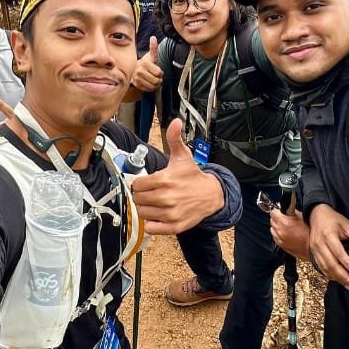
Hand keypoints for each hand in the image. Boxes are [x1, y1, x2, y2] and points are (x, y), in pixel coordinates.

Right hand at [131, 37, 162, 91]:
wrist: (134, 70)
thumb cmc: (145, 63)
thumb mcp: (150, 56)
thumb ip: (153, 47)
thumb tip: (153, 37)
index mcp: (144, 63)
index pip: (159, 73)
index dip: (160, 73)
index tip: (157, 71)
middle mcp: (140, 71)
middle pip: (156, 80)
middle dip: (158, 79)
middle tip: (156, 77)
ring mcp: (137, 79)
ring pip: (153, 86)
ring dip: (155, 84)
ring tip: (153, 80)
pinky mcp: (136, 85)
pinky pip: (148, 89)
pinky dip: (150, 88)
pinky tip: (149, 83)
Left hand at [131, 119, 223, 234]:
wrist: (211, 195)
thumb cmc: (192, 176)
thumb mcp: (183, 156)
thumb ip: (174, 138)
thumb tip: (175, 122)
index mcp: (164, 180)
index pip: (137, 184)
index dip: (140, 182)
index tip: (147, 182)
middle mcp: (166, 198)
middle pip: (137, 198)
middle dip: (141, 194)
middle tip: (150, 191)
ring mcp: (169, 213)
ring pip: (142, 212)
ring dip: (145, 207)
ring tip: (154, 202)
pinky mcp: (173, 226)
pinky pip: (151, 227)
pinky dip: (151, 222)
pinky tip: (158, 213)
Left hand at [270, 208, 310, 260]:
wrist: (311, 248)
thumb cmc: (309, 233)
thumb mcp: (301, 217)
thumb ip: (290, 210)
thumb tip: (284, 207)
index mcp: (284, 223)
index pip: (273, 212)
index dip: (277, 210)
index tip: (280, 211)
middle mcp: (280, 231)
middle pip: (272, 220)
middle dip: (277, 218)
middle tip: (284, 218)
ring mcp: (279, 238)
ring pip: (272, 228)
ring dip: (277, 226)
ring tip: (285, 226)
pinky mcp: (280, 244)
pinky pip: (274, 236)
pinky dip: (278, 234)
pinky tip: (285, 233)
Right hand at [308, 204, 348, 292]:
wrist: (316, 214)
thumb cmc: (333, 219)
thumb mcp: (347, 225)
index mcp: (328, 235)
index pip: (339, 253)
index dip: (348, 265)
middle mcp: (319, 243)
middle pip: (331, 264)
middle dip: (344, 277)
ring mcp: (314, 249)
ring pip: (325, 268)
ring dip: (338, 279)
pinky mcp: (313, 253)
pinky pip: (321, 267)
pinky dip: (330, 276)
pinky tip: (339, 280)